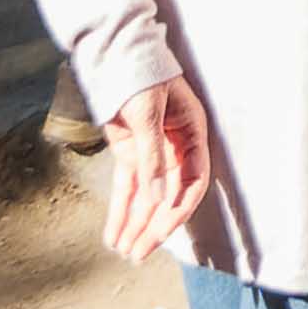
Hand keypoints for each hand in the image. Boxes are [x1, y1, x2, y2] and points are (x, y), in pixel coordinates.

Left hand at [97, 76, 212, 260]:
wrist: (116, 54)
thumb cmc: (142, 75)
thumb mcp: (148, 113)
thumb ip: (153, 156)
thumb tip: (157, 198)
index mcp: (192, 133)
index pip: (194, 180)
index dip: (180, 206)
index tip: (163, 226)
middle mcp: (176, 148)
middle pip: (168, 196)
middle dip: (153, 226)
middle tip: (138, 254)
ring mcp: (152, 152)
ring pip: (146, 198)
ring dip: (135, 225)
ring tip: (124, 253)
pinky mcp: (130, 153)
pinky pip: (126, 188)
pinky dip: (120, 211)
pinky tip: (113, 234)